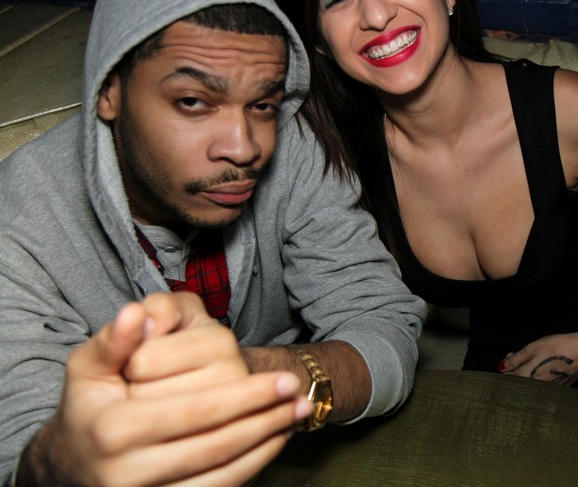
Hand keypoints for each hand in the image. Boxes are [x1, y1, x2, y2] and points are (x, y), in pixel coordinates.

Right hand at [25, 293, 312, 486]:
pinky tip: (273, 440)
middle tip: (301, 396)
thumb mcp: (87, 368)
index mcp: (114, 429)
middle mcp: (128, 472)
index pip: (196, 411)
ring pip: (223, 473)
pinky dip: (252, 466)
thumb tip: (136, 312)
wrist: (70, 466)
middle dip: (266, 418)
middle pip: (217, 444)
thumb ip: (114, 340)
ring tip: (297, 416)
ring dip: (266, 443)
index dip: (247, 395)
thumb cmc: (87, 406)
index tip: (286, 378)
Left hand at [497, 323, 577, 385]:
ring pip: (532, 383)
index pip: (510, 379)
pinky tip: (543, 365)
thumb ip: (516, 359)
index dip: (506, 369)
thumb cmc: (559, 347)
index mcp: (530, 377)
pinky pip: (545, 384)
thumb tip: (500, 367)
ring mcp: (552, 389)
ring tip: (530, 358)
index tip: (508, 357)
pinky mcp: (562, 387)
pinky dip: (539, 375)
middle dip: (515, 370)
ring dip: (526, 372)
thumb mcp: (533, 348)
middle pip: (520, 382)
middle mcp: (539, 387)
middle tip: (516, 355)